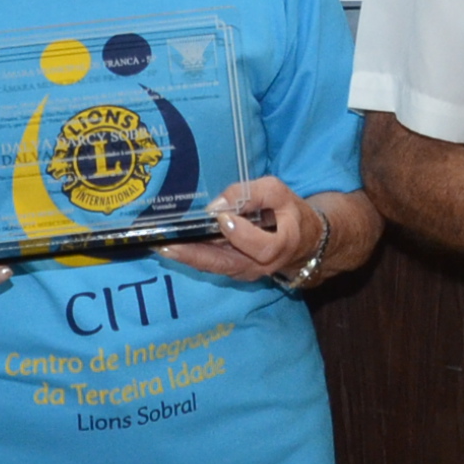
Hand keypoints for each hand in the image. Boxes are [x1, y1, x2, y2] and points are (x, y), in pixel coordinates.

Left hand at [177, 176, 312, 284]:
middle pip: (227, 263)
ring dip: (187, 257)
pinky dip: (191, 256)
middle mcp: (262, 265)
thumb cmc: (289, 212)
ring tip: (161, 245)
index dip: (242, 234)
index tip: (222, 217)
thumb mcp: (278, 192)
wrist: (301, 242)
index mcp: (281, 245)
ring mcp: (246, 271)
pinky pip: (211, 264)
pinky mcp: (234, 270)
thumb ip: (251, 194)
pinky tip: (171, 247)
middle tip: (166, 244)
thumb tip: (217, 205)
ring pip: (214, 266)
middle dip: (195, 254)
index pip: (262, 247)